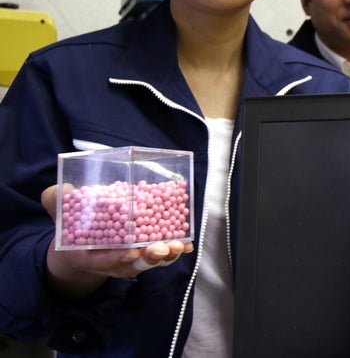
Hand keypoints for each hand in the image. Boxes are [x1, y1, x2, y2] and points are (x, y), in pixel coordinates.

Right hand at [41, 184, 193, 299]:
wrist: (84, 241)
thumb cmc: (74, 225)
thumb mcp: (61, 213)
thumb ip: (57, 202)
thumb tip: (62, 190)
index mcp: (86, 255)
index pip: (101, 260)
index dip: (116, 258)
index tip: (131, 252)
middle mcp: (110, 261)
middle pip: (131, 265)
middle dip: (148, 258)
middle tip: (161, 249)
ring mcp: (129, 259)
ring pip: (150, 262)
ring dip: (166, 255)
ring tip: (179, 246)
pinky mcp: (144, 252)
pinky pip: (161, 255)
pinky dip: (174, 250)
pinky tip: (187, 244)